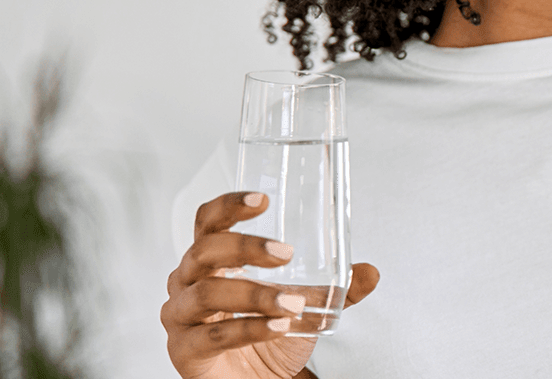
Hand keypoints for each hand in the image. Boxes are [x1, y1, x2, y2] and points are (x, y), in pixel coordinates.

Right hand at [161, 191, 379, 378]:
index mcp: (210, 261)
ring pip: (207, 293)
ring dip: (254, 294)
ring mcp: (181, 317)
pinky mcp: (184, 351)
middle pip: (204, 251)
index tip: (262, 200)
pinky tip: (277, 327)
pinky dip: (248, 329)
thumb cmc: (267, 339)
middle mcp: (187, 282)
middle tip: (284, 252)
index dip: (229, 206)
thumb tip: (370, 272)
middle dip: (245, 247)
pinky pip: (212, 336)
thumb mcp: (306, 308)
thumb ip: (337, 290)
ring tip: (293, 303)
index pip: (208, 222)